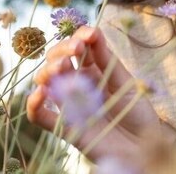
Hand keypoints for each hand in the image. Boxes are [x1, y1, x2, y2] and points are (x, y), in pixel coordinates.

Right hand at [27, 26, 164, 162]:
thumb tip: (92, 31)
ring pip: (45, 82)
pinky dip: (34, 105)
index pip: (76, 45)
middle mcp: (76, 82)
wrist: (142, 145)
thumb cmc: (135, 110)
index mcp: (92, 68)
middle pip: (56, 59)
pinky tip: (40, 94)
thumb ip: (106, 59)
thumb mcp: (124, 80)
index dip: (78, 36)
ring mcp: (68, 103)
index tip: (88, 35)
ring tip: (62, 67)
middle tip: (75, 49)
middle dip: (62, 50)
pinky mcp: (63, 126)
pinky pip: (40, 116)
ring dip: (48, 71)